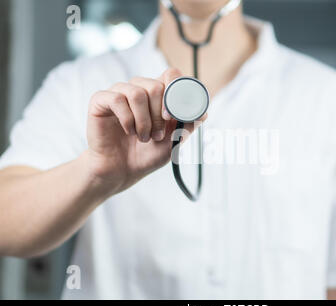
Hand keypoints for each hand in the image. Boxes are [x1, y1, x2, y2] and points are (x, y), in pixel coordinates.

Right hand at [85, 68, 206, 193]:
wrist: (122, 171)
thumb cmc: (148, 154)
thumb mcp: (174, 142)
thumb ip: (188, 125)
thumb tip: (203, 112)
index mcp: (159, 95)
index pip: (172, 75)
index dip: (177, 90)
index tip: (175, 115)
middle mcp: (140, 89)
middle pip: (156, 85)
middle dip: (160, 115)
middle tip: (157, 135)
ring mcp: (120, 93)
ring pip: (137, 92)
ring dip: (144, 120)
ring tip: (143, 137)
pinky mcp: (101, 100)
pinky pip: (116, 99)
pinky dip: (126, 119)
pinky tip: (128, 131)